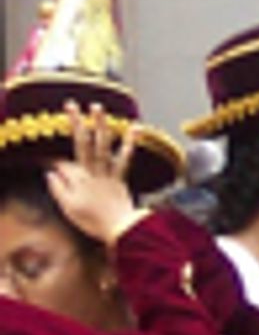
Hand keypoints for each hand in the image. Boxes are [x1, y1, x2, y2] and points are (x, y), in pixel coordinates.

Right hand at [45, 102, 145, 245]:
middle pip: (82, 144)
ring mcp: (108, 173)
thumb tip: (50, 174)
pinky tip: (135, 128)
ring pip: (102, 145)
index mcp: (78, 180)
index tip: (46, 159)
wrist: (121, 230)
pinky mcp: (121, 177)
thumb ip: (58, 189)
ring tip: (98, 107)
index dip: (52, 160)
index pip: (62, 163)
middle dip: (76, 123)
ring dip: (100, 125)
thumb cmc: (93, 221)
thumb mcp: (68, 209)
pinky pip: (125, 157)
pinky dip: (130, 142)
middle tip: (71, 105)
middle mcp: (93, 172)